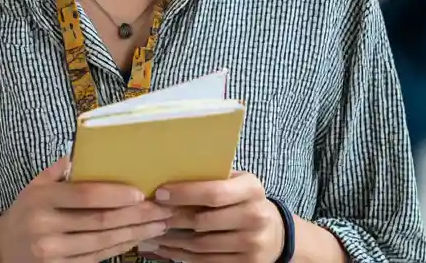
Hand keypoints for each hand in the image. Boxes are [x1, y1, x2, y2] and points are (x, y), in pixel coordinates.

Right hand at [0, 158, 171, 262]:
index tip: (141, 193)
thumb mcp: (35, 186)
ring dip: (135, 233)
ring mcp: (53, 252)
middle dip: (136, 215)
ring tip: (159, 224)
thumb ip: (60, 170)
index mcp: (42, 199)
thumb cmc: (27, 212)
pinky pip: (98, 258)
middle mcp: (46, 226)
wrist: (2, 250)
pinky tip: (138, 239)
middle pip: (100, 221)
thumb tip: (89, 149)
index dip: (115, 195)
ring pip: (104, 242)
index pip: (85, 196)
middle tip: (162, 209)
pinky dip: (121, 247)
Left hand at [151, 172, 284, 262]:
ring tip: (151, 231)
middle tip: (149, 214)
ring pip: (201, 245)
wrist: (276, 235)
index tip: (160, 193)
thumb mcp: (238, 184)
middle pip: (203, 221)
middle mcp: (255, 216)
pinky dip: (181, 255)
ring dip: (172, 239)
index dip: (184, 194)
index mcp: (252, 189)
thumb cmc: (245, 202)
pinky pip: (205, 261)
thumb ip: (213, 178)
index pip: (214, 193)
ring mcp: (251, 243)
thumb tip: (170, 172)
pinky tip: (165, 248)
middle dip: (172, 218)